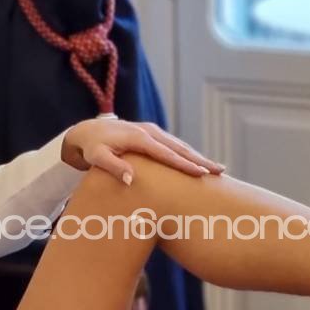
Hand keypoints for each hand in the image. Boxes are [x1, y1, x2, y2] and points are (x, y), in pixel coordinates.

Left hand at [61, 118, 225, 184]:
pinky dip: (188, 154)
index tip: (202, 174)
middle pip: (180, 147)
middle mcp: (150, 132)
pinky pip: (173, 145)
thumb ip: (112, 166)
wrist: (88, 131)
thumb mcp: (96, 157)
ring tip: (216, 169)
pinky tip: (198, 163)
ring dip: (198, 156)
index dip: (186, 164)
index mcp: (140, 138)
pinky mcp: (152, 134)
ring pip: (180, 145)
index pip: (167, 154)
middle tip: (220, 171)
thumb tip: (130, 179)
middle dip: (201, 159)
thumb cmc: (91, 147)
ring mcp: (152, 132)